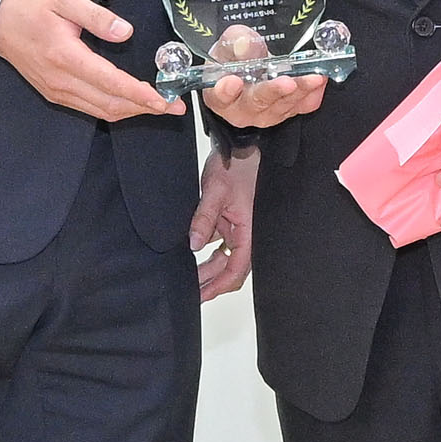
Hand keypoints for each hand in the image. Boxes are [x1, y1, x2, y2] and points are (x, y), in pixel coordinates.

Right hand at [0, 0, 183, 122]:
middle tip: (175, 107)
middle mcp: (61, 80)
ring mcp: (57, 91)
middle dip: (145, 108)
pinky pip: (90, 108)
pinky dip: (115, 108)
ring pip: (101, 111)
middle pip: (110, 104)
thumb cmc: (31, 5)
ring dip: (132, 111)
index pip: (110, 82)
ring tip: (159, 106)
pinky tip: (131, 102)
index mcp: (65, 56)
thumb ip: (96, 15)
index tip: (165, 100)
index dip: (140, 94)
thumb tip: (124, 32)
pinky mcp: (54, 93)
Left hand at [190, 146, 258, 300]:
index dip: (219, 285)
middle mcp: (247, 234)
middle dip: (212, 282)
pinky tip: (195, 257)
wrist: (239, 146)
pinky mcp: (231, 221)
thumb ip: (204, 219)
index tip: (202, 295)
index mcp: (249, 230)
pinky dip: (209, 254)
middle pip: (231, 269)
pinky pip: (222, 245)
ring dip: (210, 269)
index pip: (237, 269)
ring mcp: (239, 229)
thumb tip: (194, 245)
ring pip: (226, 259)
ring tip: (191, 279)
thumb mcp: (215, 191)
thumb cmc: (235, 165)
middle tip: (192, 292)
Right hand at [199, 24, 326, 129]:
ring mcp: (266, 113)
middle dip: (273, 92)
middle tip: (287, 82)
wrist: (250, 63)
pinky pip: (301, 107)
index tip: (233, 81)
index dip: (226, 90)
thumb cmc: (233, 56)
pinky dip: (312, 94)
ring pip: (282, 106)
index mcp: (219, 95)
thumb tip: (244, 43)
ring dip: (299, 91)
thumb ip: (236, 42)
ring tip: (313, 77)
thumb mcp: (230, 41)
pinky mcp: (286, 111)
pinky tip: (321, 81)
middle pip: (256, 104)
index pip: (219, 96)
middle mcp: (242, 110)